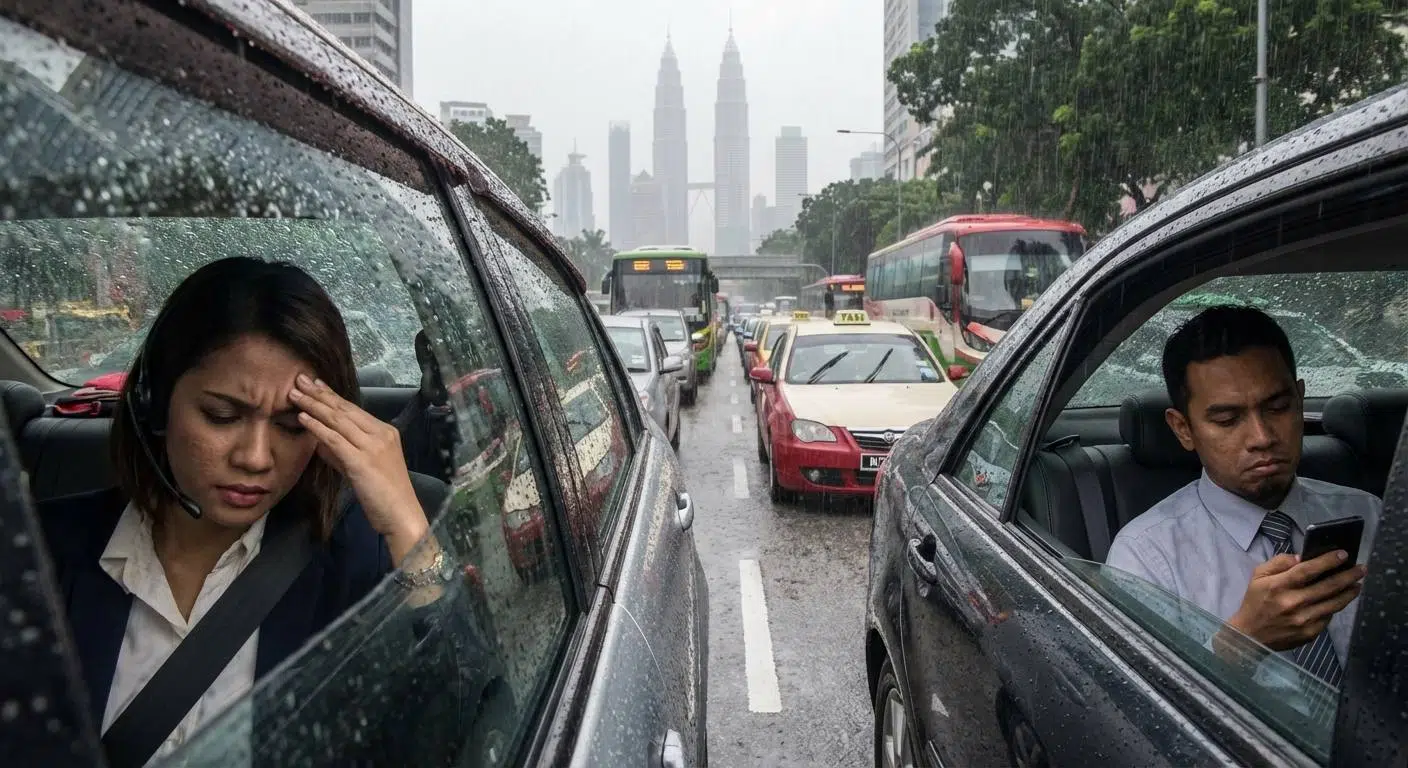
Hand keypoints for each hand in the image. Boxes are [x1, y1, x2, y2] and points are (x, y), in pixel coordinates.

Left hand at [290, 374, 428, 562]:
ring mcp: (373, 447)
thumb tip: (321, 441)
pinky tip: (303, 418)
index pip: (353, 409)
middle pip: (344, 409)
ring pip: (338, 420)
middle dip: (320, 393)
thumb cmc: (385, 496)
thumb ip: (343, 454)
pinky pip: (335, 440)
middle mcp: (381, 434)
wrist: (402, 516)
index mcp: (385, 432)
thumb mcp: (363, 470)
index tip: (315, 384)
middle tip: (299, 379)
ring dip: (314, 405)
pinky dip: (317, 427)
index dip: (332, 395)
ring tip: (294, 394)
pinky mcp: (362, 462)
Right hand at [1228, 551, 1365, 651]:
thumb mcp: (1257, 577)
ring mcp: (1304, 620)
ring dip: (1349, 592)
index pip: (1308, 570)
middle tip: (1362, 569)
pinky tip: (1340, 600)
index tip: (1343, 554)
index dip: (1327, 561)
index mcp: (1278, 586)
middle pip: (1328, 586)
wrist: (1250, 636)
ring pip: (1334, 603)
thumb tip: (1302, 558)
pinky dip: (1336, 607)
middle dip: (1348, 576)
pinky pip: (1328, 617)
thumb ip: (1278, 563)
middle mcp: (1293, 603)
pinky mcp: (1310, 633)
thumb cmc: (1255, 603)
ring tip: (1358, 584)